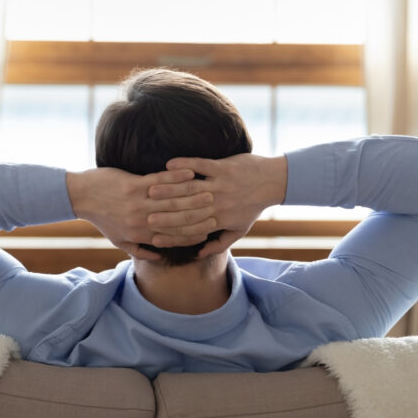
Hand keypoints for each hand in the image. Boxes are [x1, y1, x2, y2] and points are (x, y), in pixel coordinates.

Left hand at [66, 167, 217, 259]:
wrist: (81, 196)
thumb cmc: (102, 218)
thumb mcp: (119, 240)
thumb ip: (140, 250)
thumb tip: (159, 258)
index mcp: (140, 235)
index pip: (174, 237)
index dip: (194, 234)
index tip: (210, 229)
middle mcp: (141, 221)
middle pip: (177, 219)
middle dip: (199, 214)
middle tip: (217, 208)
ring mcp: (138, 203)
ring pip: (172, 201)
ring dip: (193, 194)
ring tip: (210, 189)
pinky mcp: (133, 185)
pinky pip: (160, 181)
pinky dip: (176, 177)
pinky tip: (190, 171)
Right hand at [147, 154, 287, 257]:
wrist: (274, 181)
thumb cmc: (253, 206)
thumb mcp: (239, 229)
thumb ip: (219, 243)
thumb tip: (199, 254)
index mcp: (220, 221)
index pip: (190, 230)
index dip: (170, 233)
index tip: (152, 235)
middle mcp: (219, 204)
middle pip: (186, 210)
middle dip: (163, 212)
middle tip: (143, 213)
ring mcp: (221, 184)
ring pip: (190, 189)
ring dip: (169, 189)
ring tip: (150, 190)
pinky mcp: (224, 167)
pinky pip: (201, 165)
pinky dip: (184, 165)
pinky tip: (168, 164)